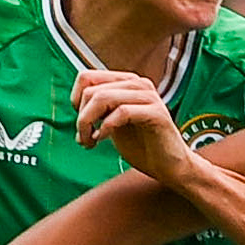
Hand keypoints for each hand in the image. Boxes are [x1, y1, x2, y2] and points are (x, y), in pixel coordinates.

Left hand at [72, 69, 192, 183]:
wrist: (170, 167)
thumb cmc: (142, 146)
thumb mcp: (113, 122)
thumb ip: (98, 109)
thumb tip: (75, 104)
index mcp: (126, 82)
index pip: (86, 77)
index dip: (75, 100)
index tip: (82, 123)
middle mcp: (138, 83)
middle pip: (91, 90)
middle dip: (81, 118)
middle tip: (83, 140)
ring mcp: (149, 96)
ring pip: (102, 98)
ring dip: (88, 123)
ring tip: (89, 142)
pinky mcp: (156, 113)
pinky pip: (121, 112)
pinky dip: (105, 128)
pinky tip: (103, 140)